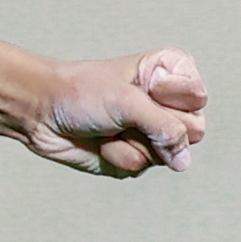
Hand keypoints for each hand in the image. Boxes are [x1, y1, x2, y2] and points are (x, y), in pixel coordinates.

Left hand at [29, 47, 206, 177]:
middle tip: (124, 114)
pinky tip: (102, 143)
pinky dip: (119, 158)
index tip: (137, 88)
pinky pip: (142, 168)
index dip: (168, 99)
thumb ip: (165, 129)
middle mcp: (167, 103)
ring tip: (111, 128)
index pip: (198, 98)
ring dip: (134, 145)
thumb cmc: (82, 93)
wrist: (42, 114)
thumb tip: (184, 162)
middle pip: (193, 132)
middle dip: (154, 129)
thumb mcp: (128, 102)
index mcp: (170, 73)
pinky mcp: (136, 155)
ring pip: (169, 156)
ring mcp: (153, 132)